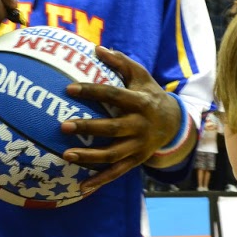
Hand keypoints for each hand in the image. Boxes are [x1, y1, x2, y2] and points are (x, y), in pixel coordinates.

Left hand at [60, 45, 183, 191]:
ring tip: (66, 155)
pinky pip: (117, 172)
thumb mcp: (140, 75)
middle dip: (88, 127)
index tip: (69, 89)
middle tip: (63, 125)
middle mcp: (140, 125)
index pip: (114, 95)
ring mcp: (139, 146)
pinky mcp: (136, 160)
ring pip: (112, 154)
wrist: (173, 123)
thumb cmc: (149, 93)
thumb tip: (97, 49)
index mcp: (140, 102)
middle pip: (112, 128)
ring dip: (89, 157)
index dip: (92, 91)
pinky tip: (82, 187)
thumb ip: (120, 62)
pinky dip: (100, 181)